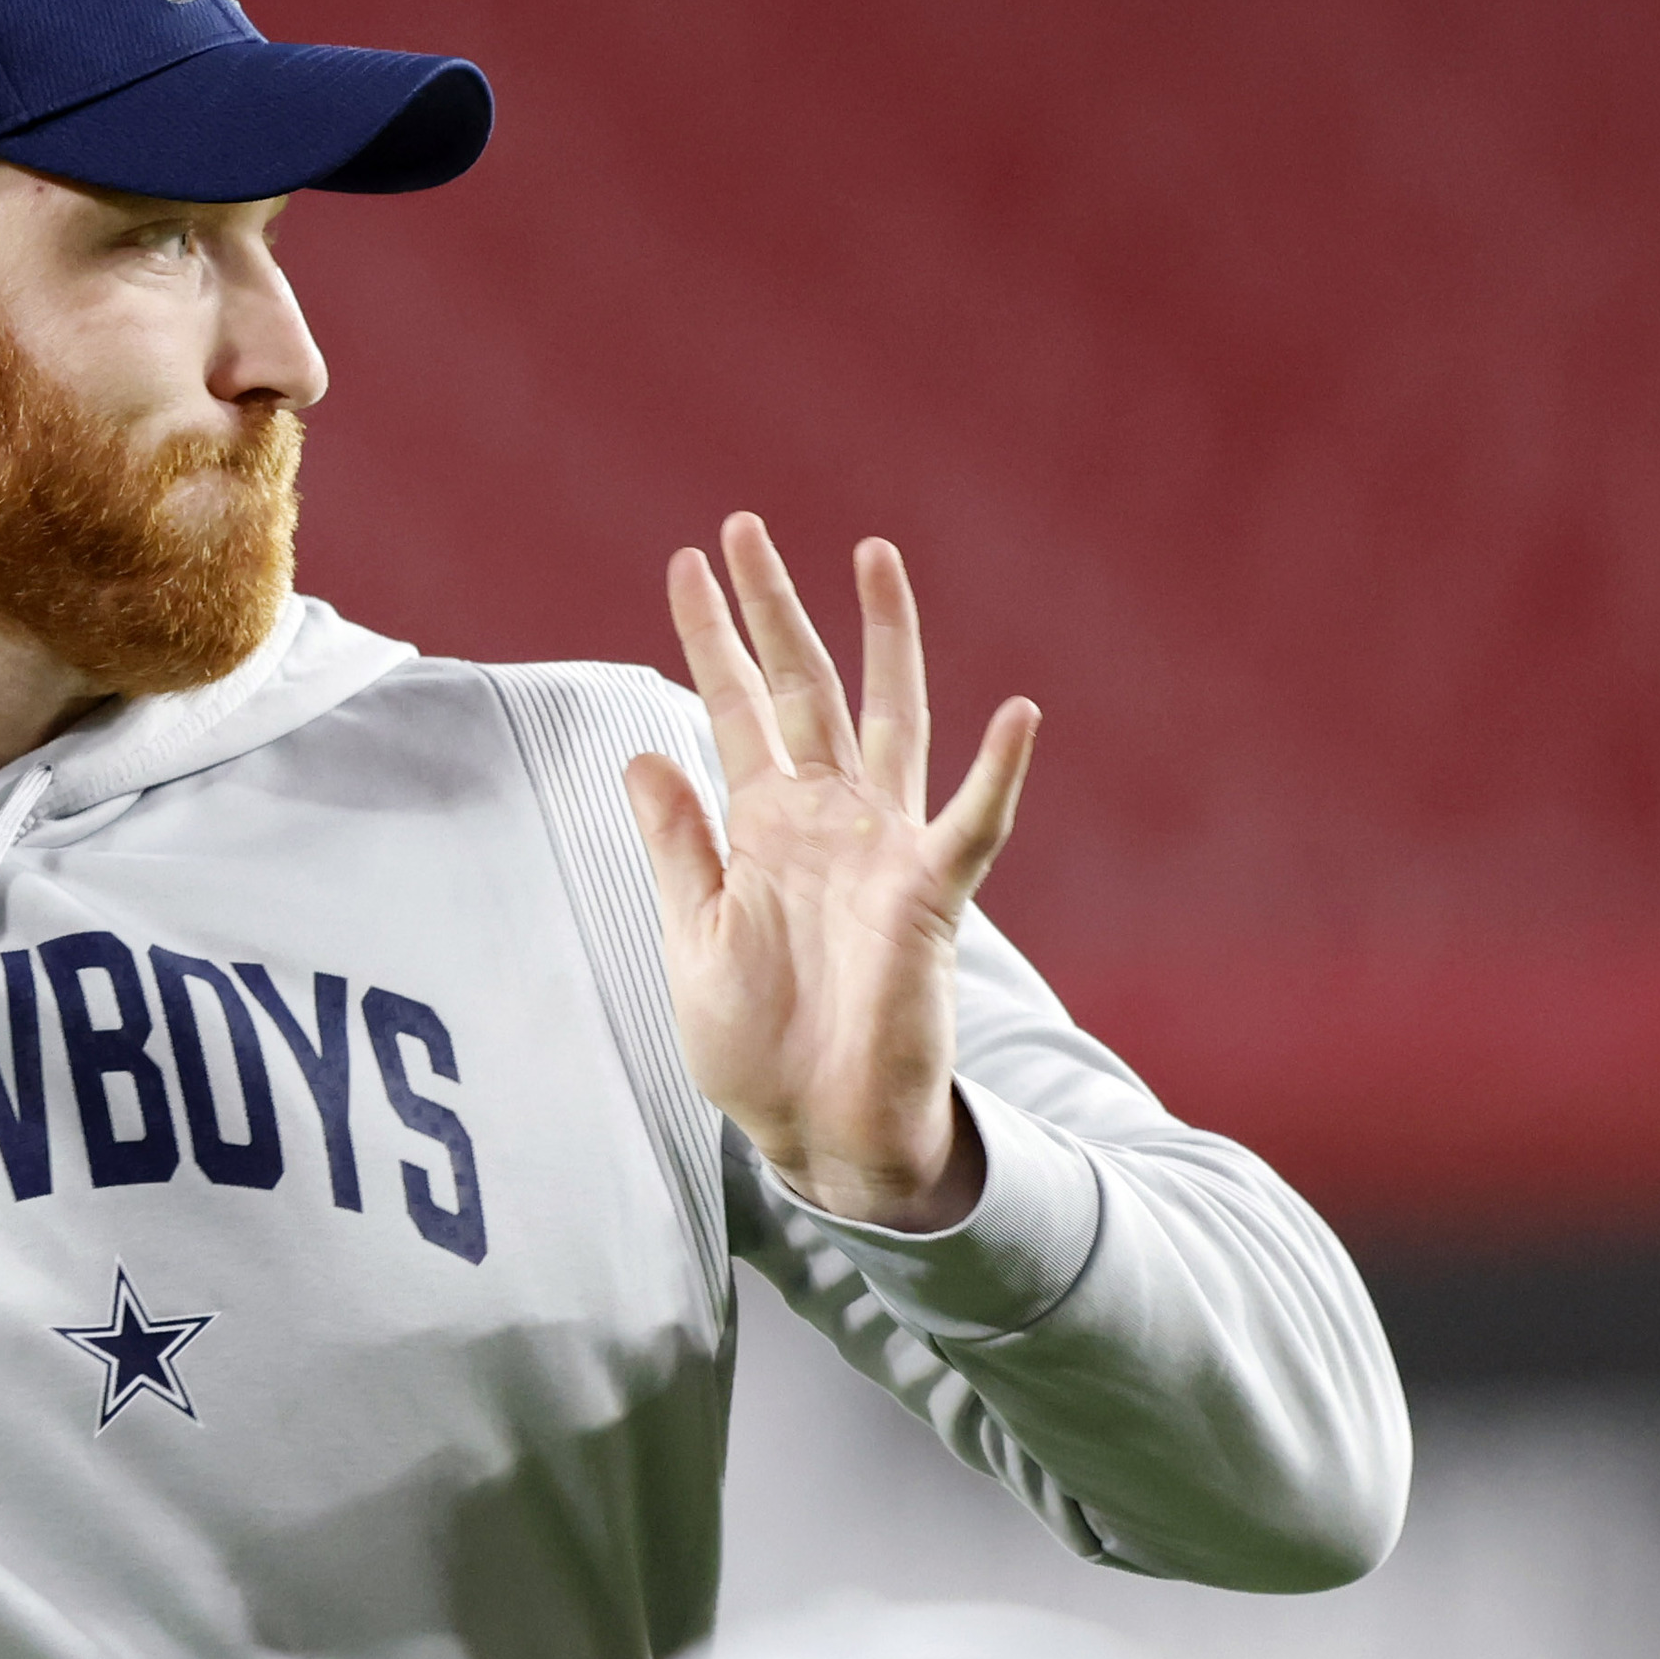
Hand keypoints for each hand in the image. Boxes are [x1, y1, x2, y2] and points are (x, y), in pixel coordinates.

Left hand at [620, 515, 1039, 1230]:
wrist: (818, 1132)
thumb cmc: (759, 1045)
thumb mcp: (694, 936)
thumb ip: (678, 845)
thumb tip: (642, 751)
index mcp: (764, 826)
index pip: (732, 708)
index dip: (710, 637)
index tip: (686, 564)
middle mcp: (827, 819)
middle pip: (803, 689)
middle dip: (775, 609)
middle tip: (745, 526)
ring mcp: (883, 849)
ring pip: (889, 721)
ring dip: (884, 641)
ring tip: (874, 556)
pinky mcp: (931, 896)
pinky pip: (973, 825)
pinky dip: (998, 772)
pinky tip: (1016, 713)